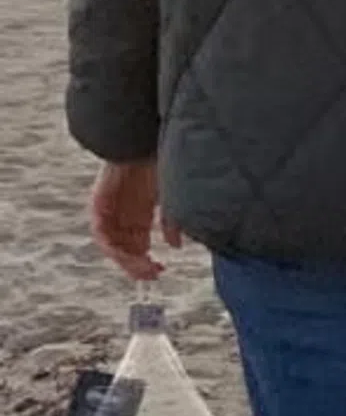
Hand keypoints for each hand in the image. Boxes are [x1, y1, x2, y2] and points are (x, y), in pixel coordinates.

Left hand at [90, 159, 181, 282]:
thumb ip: (172, 223)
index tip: (159, 271)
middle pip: (124, 249)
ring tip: (142, 267)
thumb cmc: (162, 164)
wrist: (145, 141)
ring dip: (125, 259)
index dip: (147, 262)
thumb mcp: (172, 198)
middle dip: (137, 266)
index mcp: (139, 214)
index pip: (138, 246)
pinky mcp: (99, 203)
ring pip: (112, 244)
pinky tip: (126, 251)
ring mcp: (109, 210)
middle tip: (151, 275)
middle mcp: (123, 215)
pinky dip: (112, 244)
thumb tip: (175, 246)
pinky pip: (100, 231)